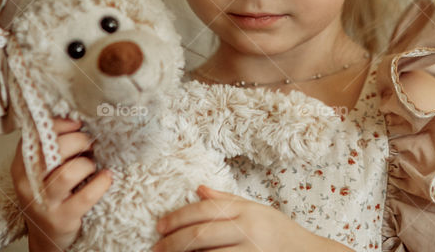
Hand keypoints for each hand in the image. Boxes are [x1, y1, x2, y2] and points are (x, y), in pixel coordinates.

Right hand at [10, 117, 112, 251]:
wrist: (46, 236)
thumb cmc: (48, 194)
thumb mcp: (41, 170)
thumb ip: (50, 146)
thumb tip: (75, 118)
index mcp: (22, 166)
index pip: (37, 135)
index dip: (60, 124)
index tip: (77, 123)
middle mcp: (29, 184)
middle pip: (55, 150)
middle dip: (79, 141)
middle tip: (88, 144)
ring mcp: (45, 203)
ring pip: (69, 172)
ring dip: (87, 163)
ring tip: (91, 165)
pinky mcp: (62, 218)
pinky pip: (86, 195)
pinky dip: (101, 182)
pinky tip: (106, 177)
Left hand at [154, 185, 346, 251]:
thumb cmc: (278, 231)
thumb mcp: (255, 209)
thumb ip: (226, 200)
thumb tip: (198, 189)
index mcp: (246, 211)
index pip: (205, 210)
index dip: (179, 217)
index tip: (160, 225)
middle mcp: (247, 231)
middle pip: (201, 235)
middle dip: (173, 242)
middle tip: (156, 247)